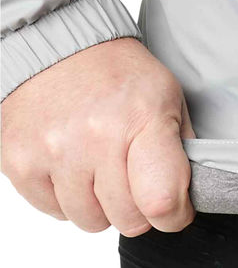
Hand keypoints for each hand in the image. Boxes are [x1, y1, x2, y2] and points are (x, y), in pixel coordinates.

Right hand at [2, 37, 194, 235]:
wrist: (58, 47)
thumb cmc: (118, 74)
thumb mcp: (168, 97)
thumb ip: (183, 150)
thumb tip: (188, 198)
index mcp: (142, 120)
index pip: (161, 201)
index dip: (174, 215)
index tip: (175, 208)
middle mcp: (96, 138)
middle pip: (128, 219)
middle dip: (140, 209)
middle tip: (137, 181)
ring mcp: (54, 152)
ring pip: (91, 221)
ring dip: (102, 206)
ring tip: (103, 170)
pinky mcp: (20, 163)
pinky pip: (54, 211)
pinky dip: (68, 199)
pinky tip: (76, 167)